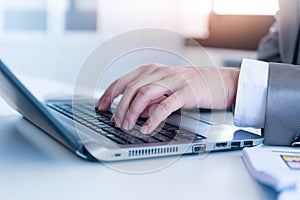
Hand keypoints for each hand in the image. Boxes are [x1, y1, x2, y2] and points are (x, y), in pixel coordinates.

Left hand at [95, 64, 238, 133]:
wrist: (219, 81)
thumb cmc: (191, 86)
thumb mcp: (166, 88)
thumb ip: (149, 98)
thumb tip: (134, 112)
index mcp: (152, 70)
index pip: (124, 80)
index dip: (109, 94)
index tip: (100, 106)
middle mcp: (160, 72)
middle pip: (131, 88)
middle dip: (119, 106)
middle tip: (114, 122)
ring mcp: (173, 81)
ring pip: (144, 94)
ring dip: (131, 112)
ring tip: (126, 126)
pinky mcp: (185, 92)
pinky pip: (165, 105)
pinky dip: (153, 118)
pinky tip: (146, 128)